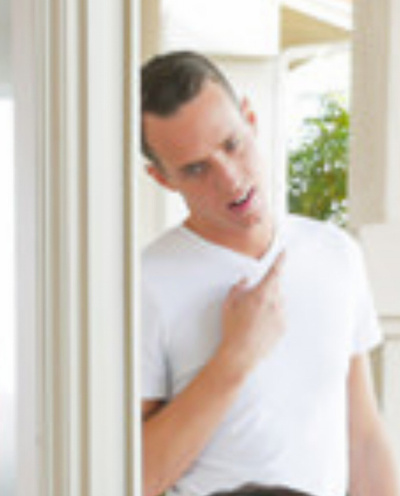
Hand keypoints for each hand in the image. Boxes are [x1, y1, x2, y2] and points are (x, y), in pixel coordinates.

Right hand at [219, 251, 285, 374]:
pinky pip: (279, 316)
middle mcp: (274, 303)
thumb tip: (245, 281)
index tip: (284, 252)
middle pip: (275, 288)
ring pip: (277, 302)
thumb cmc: (232, 328)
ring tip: (253, 319)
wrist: (241, 354)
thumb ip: (238, 288)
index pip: (274, 272)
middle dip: (265, 290)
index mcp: (261, 294)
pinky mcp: (283, 328)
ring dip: (268, 304)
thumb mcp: (228, 304)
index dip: (280, 260)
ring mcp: (280, 316)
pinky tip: (258, 327)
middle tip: (251, 303)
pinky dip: (271, 317)